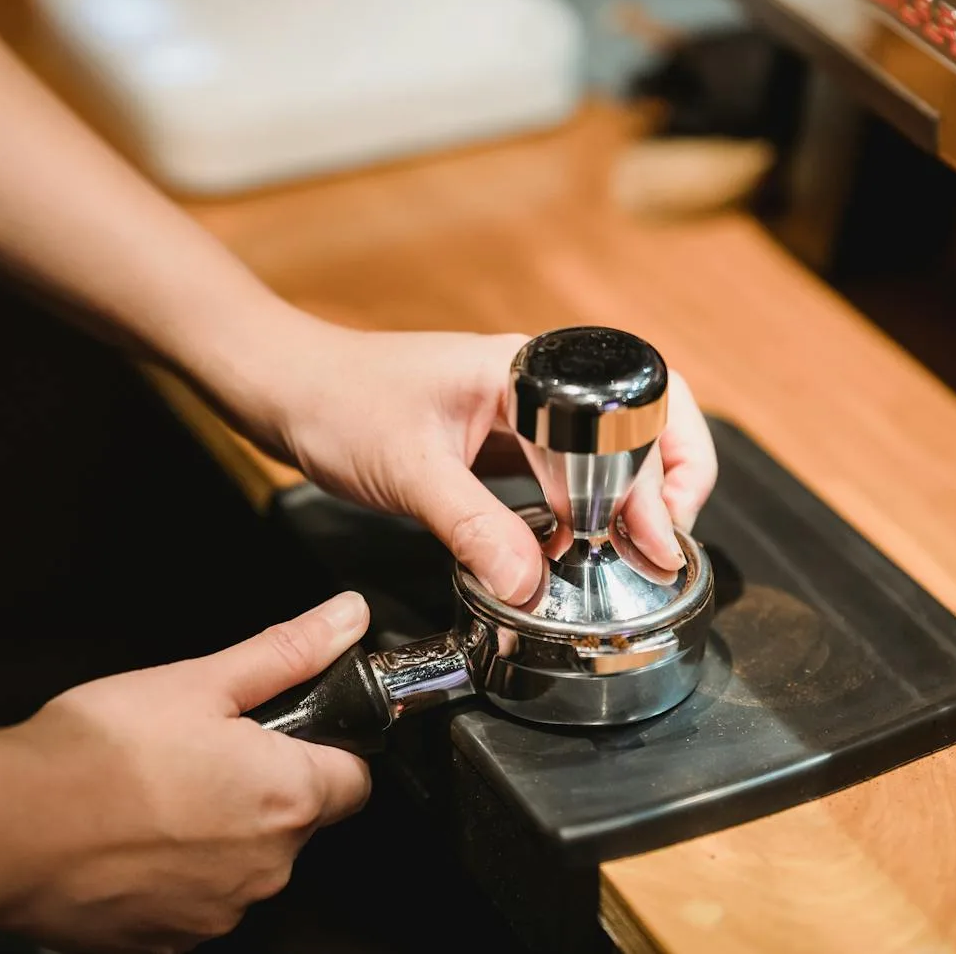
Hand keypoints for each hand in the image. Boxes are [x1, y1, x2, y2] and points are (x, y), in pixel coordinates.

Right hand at [0, 593, 372, 951]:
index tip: (286, 731)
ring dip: (217, 830)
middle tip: (201, 750)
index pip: (353, 776)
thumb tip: (344, 618)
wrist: (6, 827)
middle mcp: (268, 867)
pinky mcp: (170, 942)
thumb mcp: (200, 680)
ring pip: (244, 862)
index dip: (324, 746)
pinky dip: (174, 873)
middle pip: (296, 820)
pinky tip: (132, 837)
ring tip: (156, 791)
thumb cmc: (97, 753)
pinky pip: (196, 900)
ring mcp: (220, 911)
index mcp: (288, 796)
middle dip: (260, 785)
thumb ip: (286, 651)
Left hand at [259, 327, 716, 603]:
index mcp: (525, 369)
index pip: (625, 419)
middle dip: (668, 484)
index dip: (654, 480)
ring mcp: (523, 408)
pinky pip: (569, 468)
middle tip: (666, 551)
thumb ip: (471, 527)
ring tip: (640, 553)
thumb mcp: (408, 471)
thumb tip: (531, 586)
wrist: (287, 387)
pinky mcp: (502, 437)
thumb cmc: (337, 402)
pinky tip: (579, 545)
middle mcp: (536, 381)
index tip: (656, 539)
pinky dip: (589, 506)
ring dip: (634, 495)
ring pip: (611, 445)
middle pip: (642, 420)